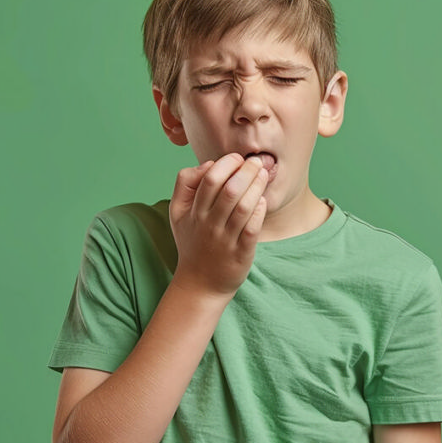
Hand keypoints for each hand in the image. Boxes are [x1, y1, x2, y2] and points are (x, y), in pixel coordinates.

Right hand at [169, 153, 267, 296]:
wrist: (200, 284)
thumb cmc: (193, 241)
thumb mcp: (177, 213)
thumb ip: (185, 184)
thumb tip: (209, 164)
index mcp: (193, 212)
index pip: (209, 179)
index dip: (226, 164)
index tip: (238, 159)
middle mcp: (208, 224)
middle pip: (229, 190)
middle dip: (246, 171)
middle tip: (256, 162)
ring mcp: (225, 240)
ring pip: (243, 207)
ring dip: (256, 187)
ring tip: (264, 174)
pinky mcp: (241, 253)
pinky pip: (252, 228)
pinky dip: (259, 211)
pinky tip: (262, 201)